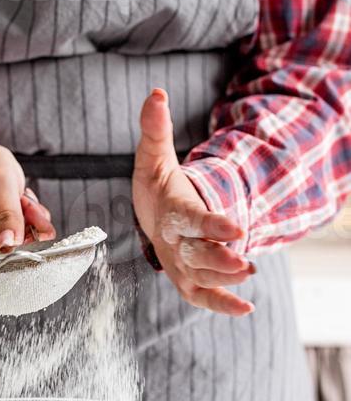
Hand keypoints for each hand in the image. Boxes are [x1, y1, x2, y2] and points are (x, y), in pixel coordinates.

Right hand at [0, 143, 54, 255]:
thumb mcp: (0, 177)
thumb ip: (7, 213)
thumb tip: (9, 245)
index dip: (20, 245)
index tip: (29, 217)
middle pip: (3, 256)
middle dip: (28, 233)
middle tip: (27, 204)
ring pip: (8, 252)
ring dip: (26, 230)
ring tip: (21, 203)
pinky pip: (5, 247)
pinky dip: (20, 231)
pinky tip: (16, 211)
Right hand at [132, 89, 254, 316]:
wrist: (150, 214)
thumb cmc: (157, 184)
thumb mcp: (154, 156)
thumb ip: (156, 129)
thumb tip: (156, 93)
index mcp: (169, 212)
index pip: (189, 221)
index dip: (211, 226)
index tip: (236, 228)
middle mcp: (172, 243)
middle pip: (195, 255)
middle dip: (218, 260)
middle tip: (242, 263)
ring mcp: (179, 263)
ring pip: (201, 276)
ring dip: (224, 279)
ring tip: (249, 271)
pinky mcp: (186, 279)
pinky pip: (201, 296)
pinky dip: (221, 304)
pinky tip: (247, 307)